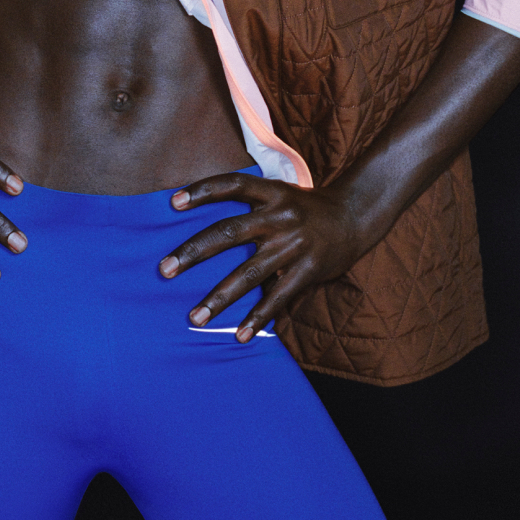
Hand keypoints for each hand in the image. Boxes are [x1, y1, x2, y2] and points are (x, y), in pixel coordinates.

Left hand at [158, 174, 375, 342]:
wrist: (355, 217)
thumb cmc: (306, 207)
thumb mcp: (280, 193)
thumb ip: (250, 204)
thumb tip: (206, 221)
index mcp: (271, 193)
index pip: (232, 184)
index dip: (202, 191)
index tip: (172, 202)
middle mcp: (280, 216)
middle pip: (229, 233)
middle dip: (194, 252)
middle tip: (164, 270)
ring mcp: (294, 245)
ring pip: (249, 273)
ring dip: (219, 298)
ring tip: (195, 318)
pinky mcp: (308, 271)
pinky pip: (278, 297)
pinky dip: (257, 318)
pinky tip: (239, 335)